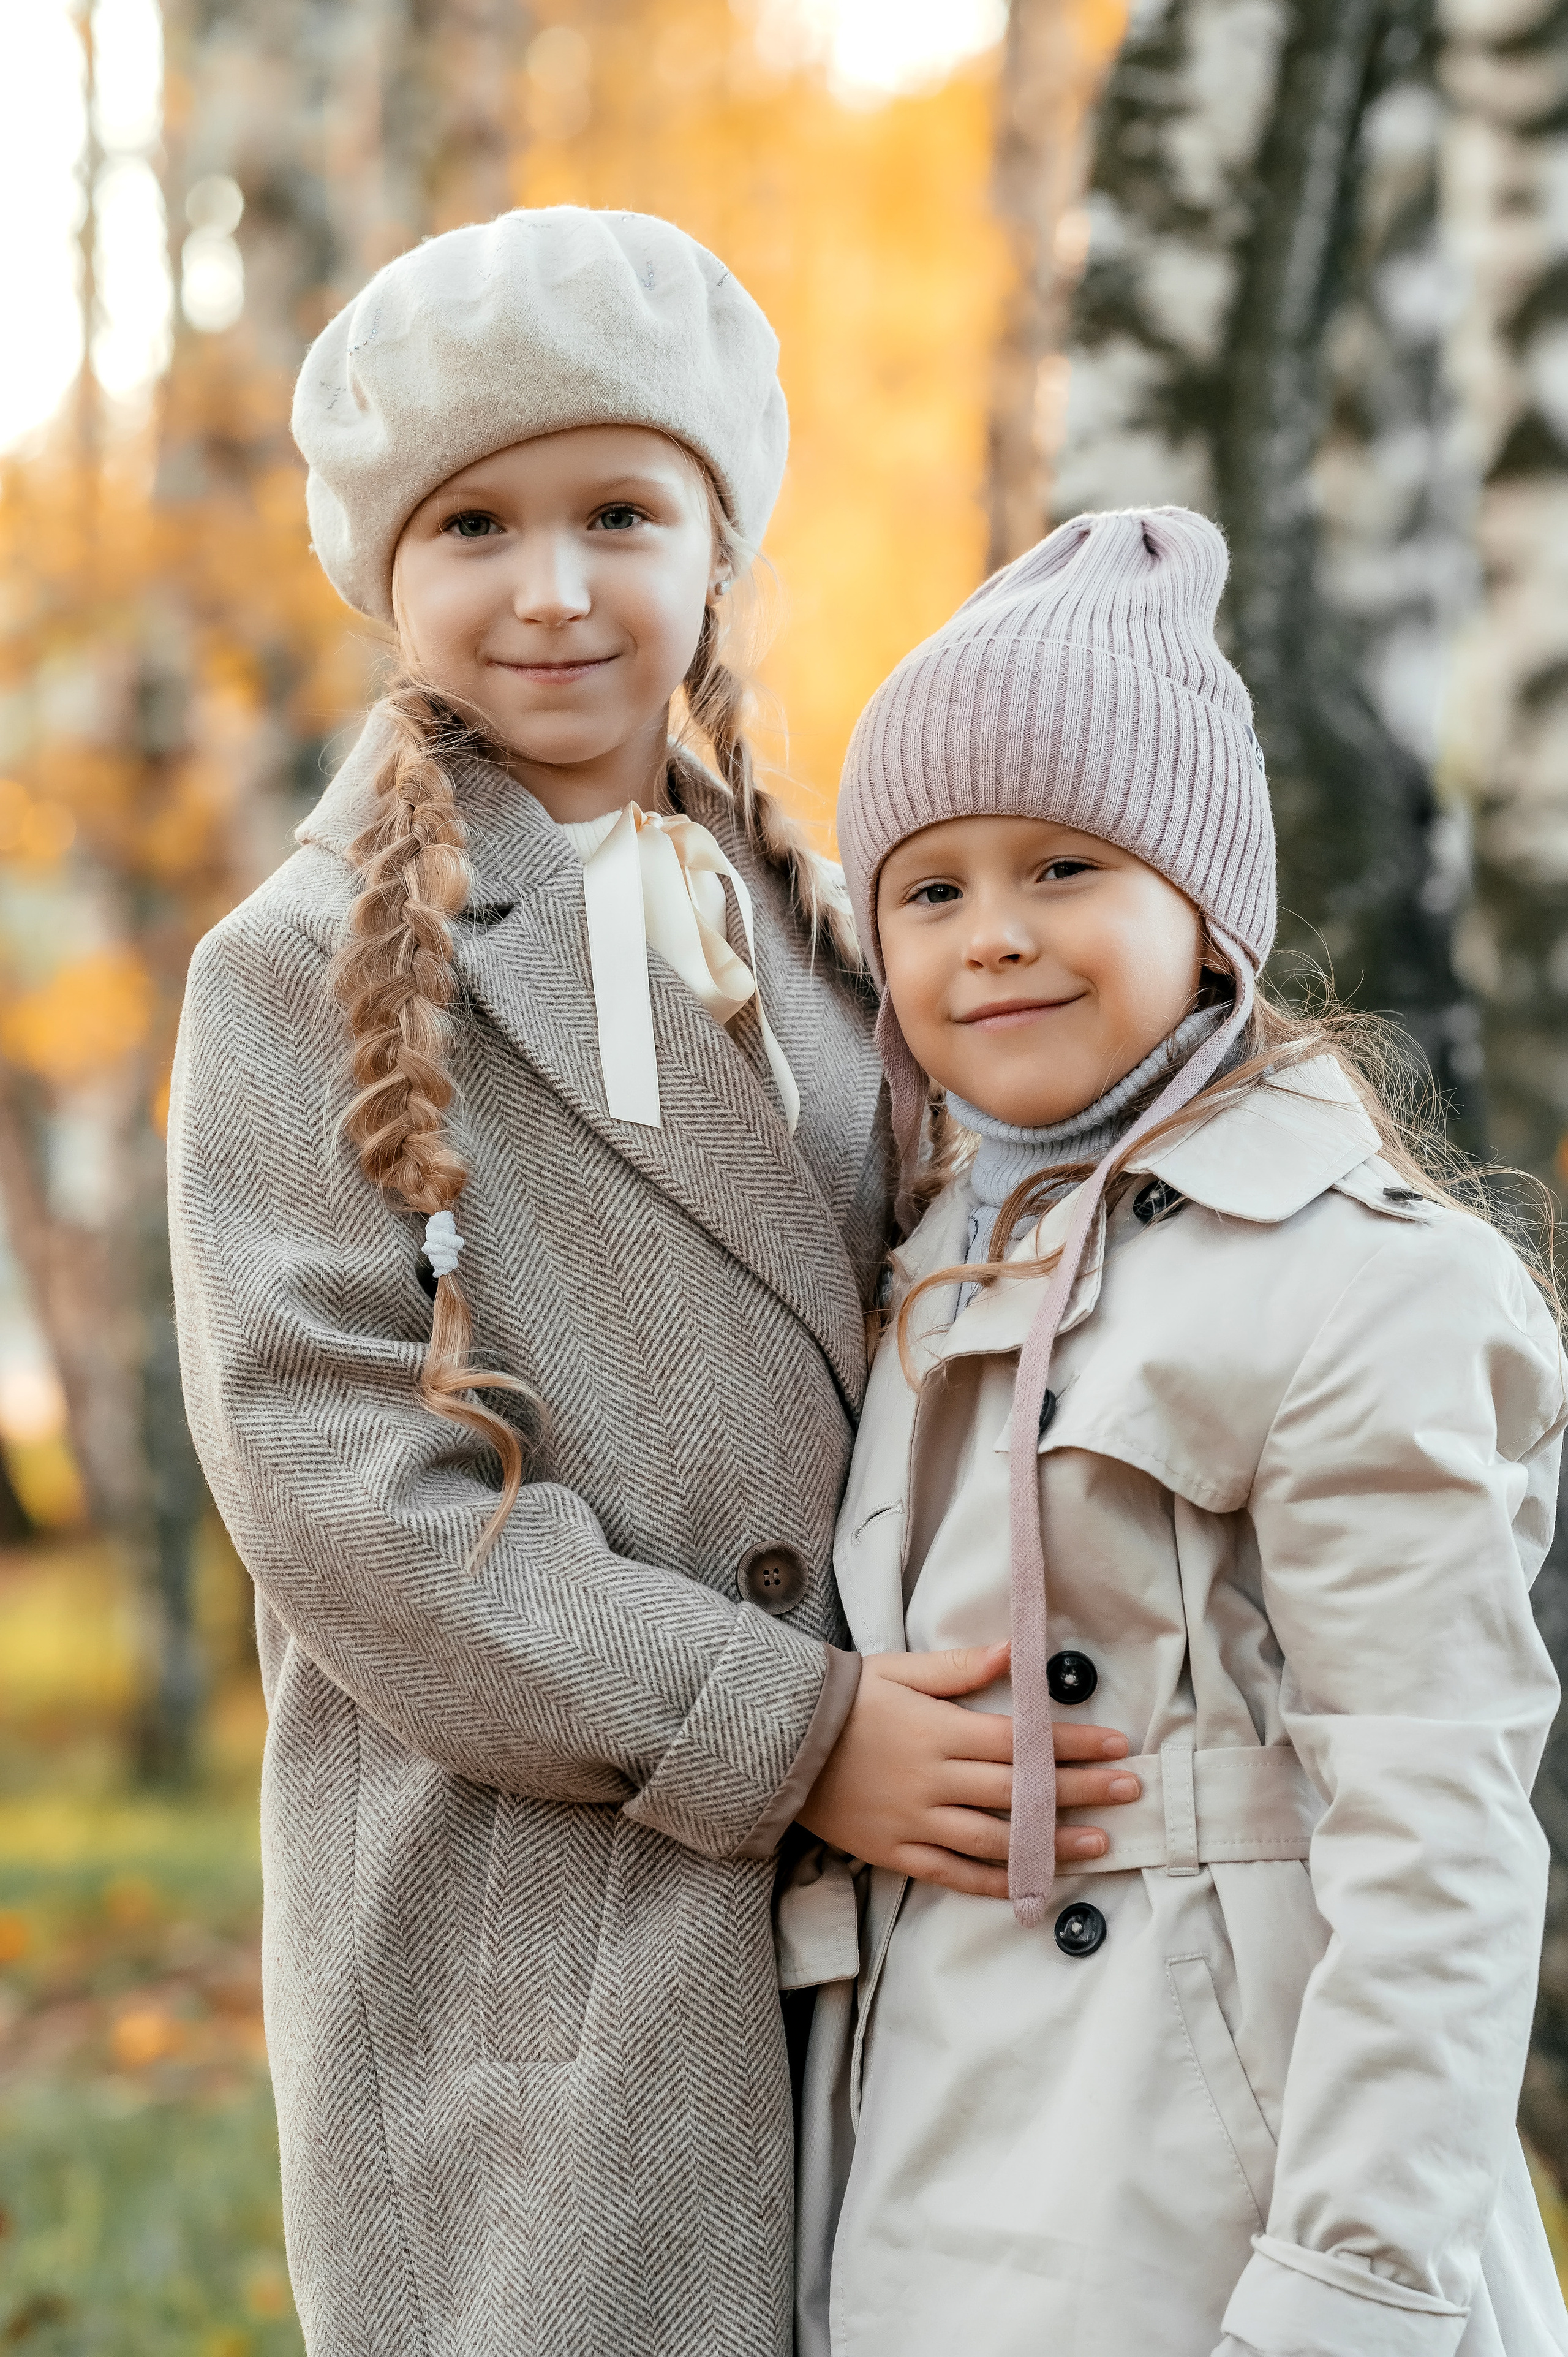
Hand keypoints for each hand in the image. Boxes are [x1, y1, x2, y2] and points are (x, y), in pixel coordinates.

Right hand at [797, 1641, 1139, 1898]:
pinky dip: (995, 1883)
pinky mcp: (896, 1852)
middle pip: (1019, 1791)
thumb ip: (959, 1667)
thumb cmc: (842, 1701)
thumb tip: (1014, 1653)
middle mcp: (934, 1781)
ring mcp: (915, 1822)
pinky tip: (1032, 1883)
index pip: (1020, 1742)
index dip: (1070, 1745)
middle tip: (1128, 1792)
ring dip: (1051, 1843)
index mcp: (939, 1731)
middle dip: (1080, 1791)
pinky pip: (953, 1874)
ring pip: (996, 1840)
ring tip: (1099, 1845)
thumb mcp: (898, 1671)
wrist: (775, 1743)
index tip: (1115, 1746)